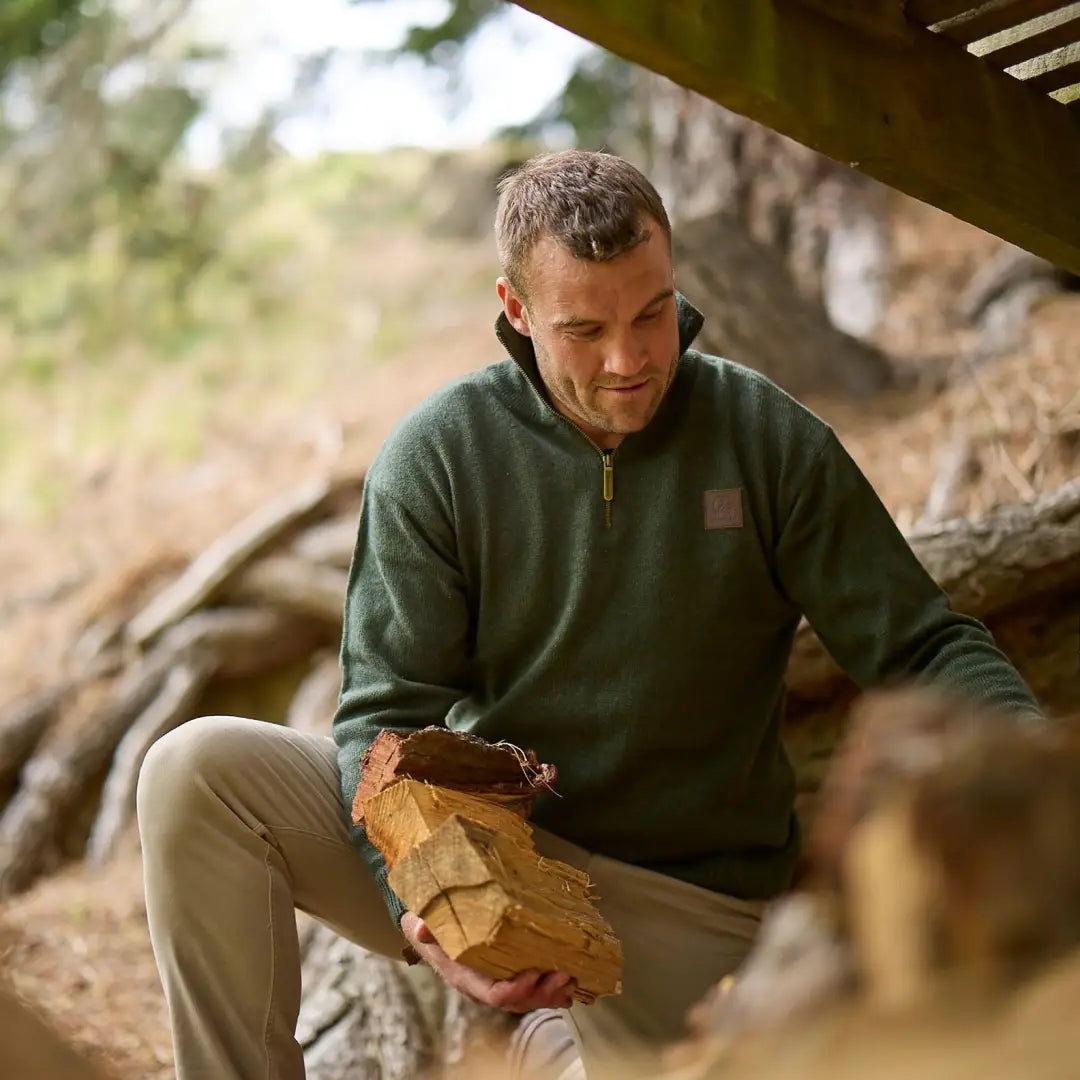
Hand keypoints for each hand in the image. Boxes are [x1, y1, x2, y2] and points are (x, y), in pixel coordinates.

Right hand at [400, 911, 575, 1011]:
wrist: (433, 930)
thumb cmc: (433, 925)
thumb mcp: (425, 922)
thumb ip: (425, 927)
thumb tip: (420, 926)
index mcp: (466, 978)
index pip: (494, 994)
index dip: (515, 989)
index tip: (533, 974)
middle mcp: (484, 987)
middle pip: (518, 1001)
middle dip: (542, 992)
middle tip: (564, 975)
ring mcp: (498, 983)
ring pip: (528, 999)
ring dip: (552, 993)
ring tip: (572, 979)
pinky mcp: (509, 975)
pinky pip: (532, 990)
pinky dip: (552, 989)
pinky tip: (570, 982)